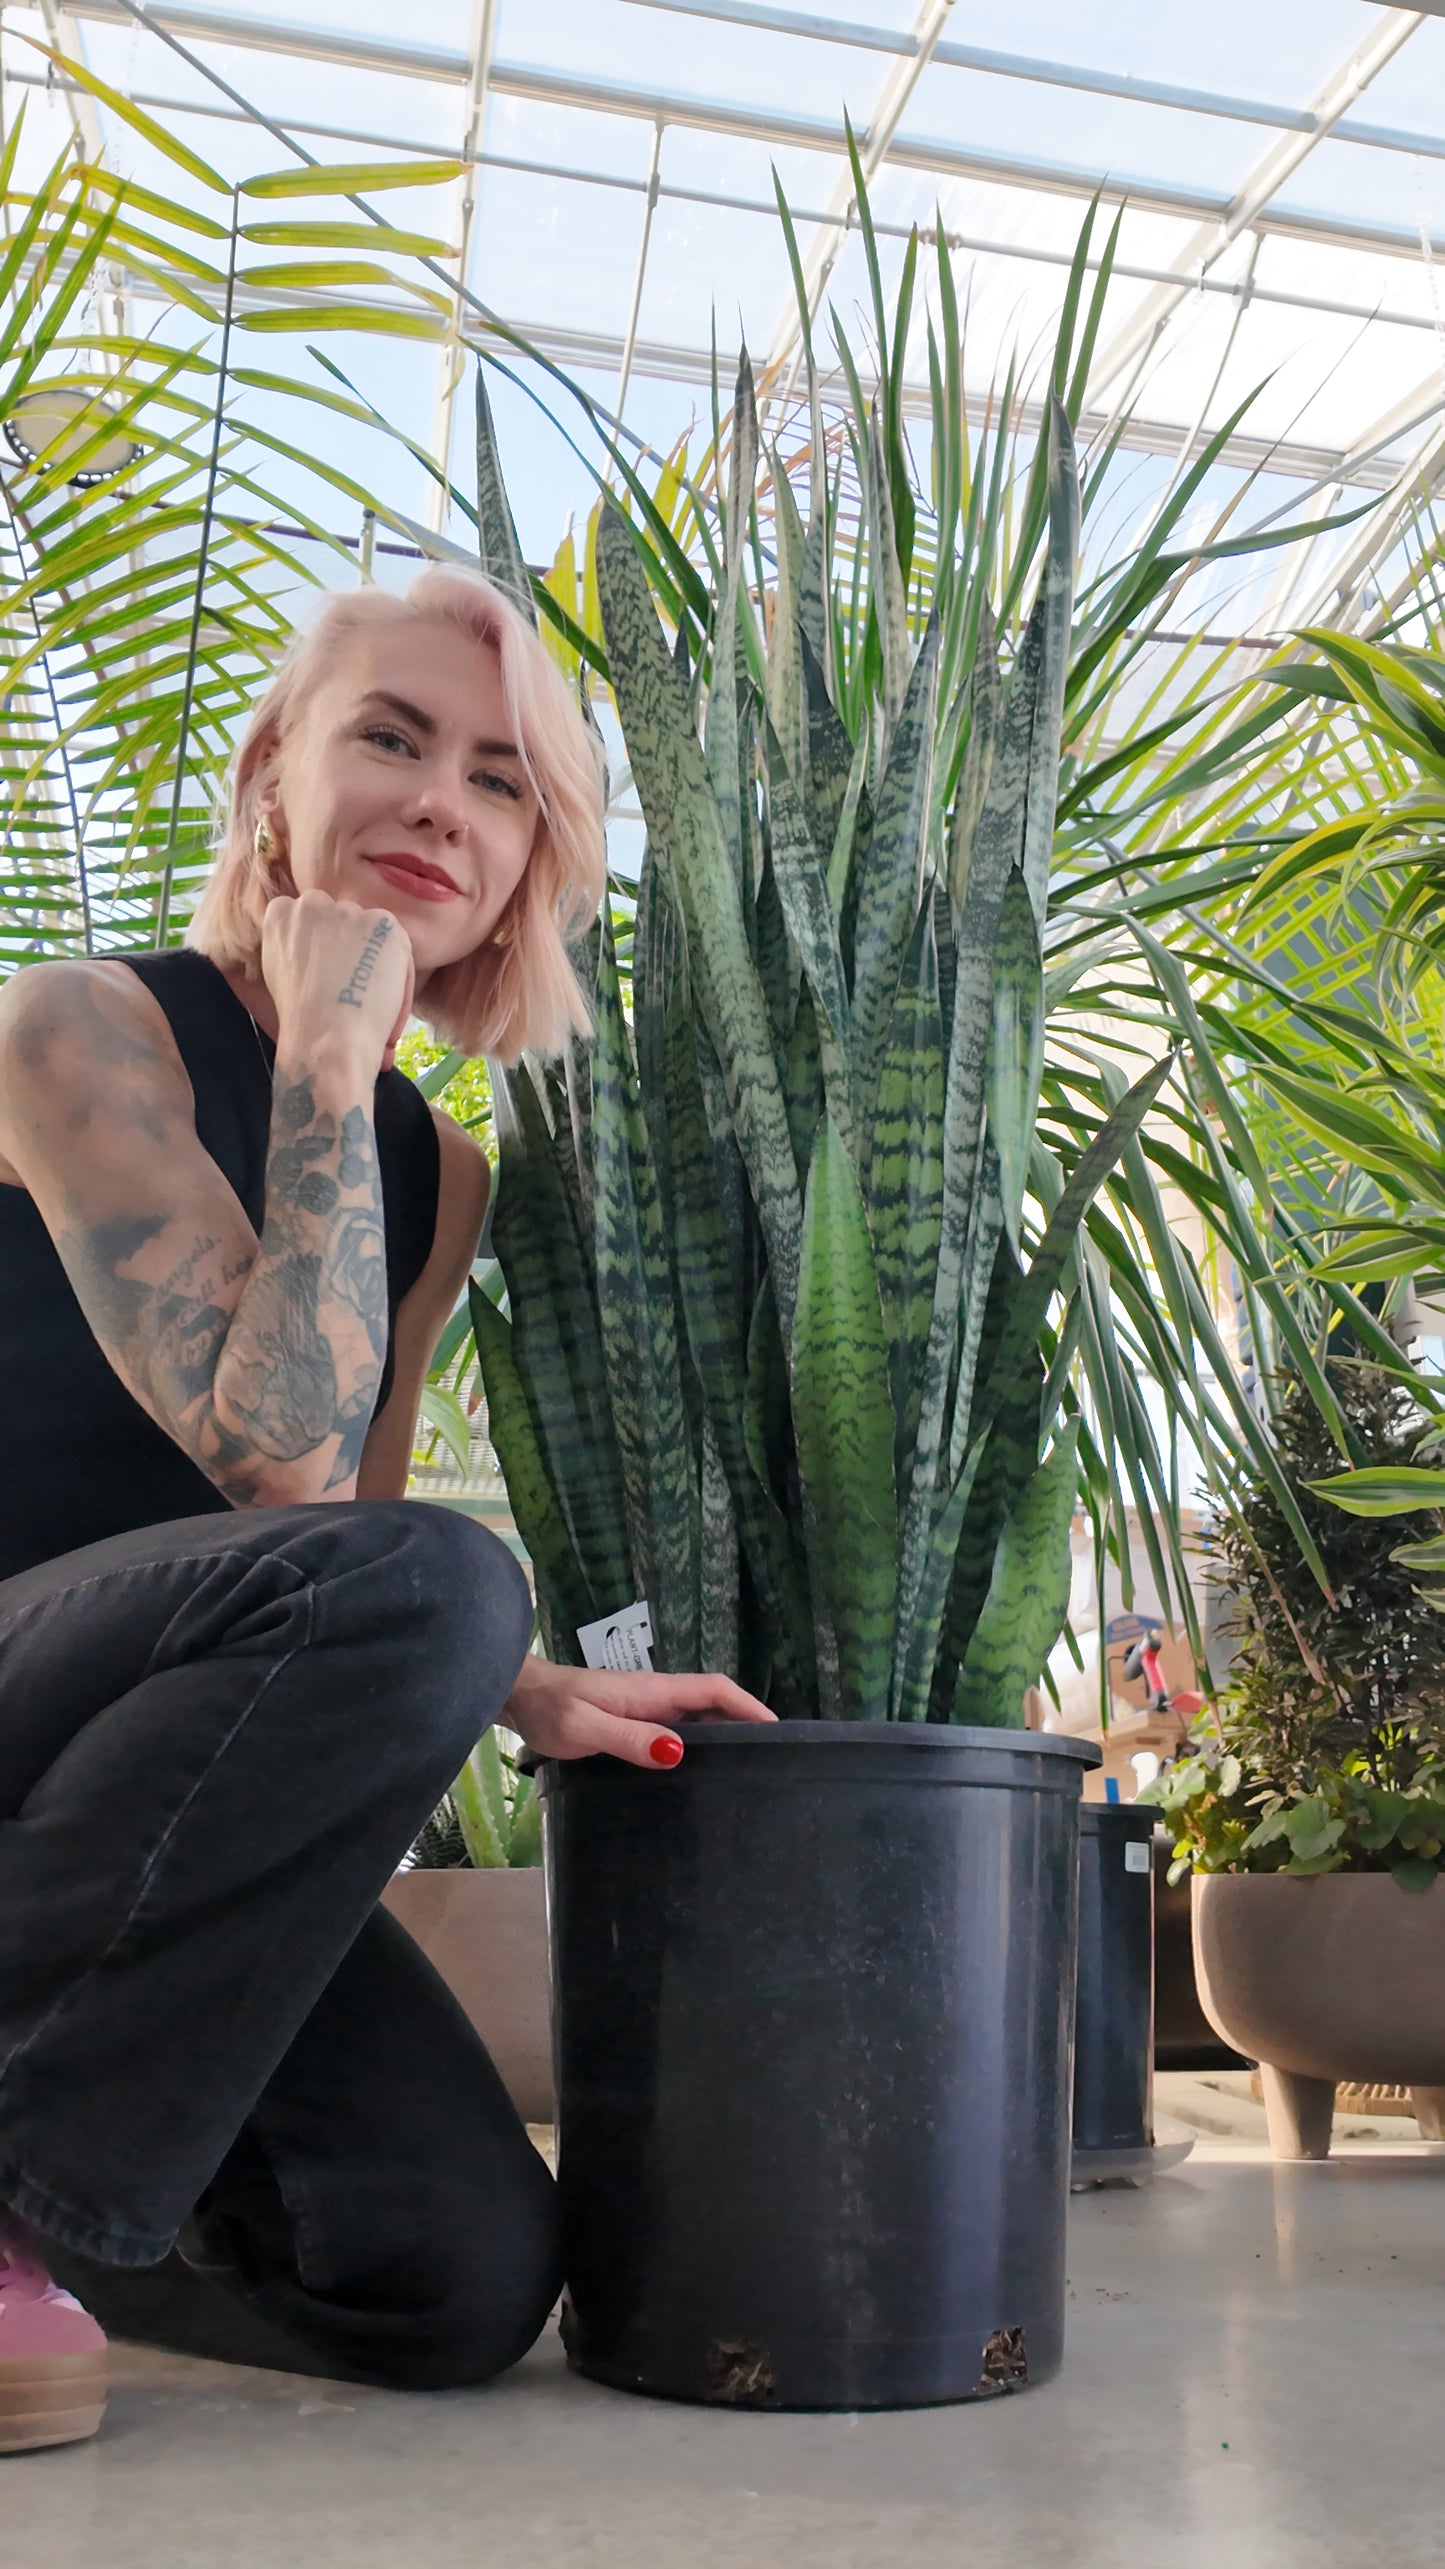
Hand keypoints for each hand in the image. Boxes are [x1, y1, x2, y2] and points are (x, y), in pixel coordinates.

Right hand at [261, 890, 414, 1076]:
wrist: (325, 1034)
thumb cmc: (299, 1018)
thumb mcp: (278, 971)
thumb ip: (295, 947)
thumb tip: (315, 949)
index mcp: (282, 912)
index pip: (308, 916)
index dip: (323, 945)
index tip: (328, 971)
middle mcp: (313, 902)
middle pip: (341, 920)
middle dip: (350, 947)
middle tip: (353, 986)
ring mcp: (348, 911)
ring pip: (371, 933)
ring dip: (375, 959)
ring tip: (370, 1001)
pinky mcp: (381, 923)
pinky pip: (398, 946)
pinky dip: (399, 975)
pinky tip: (385, 1002)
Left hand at [503, 1655, 775, 1770]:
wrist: (520, 1699)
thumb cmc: (551, 1709)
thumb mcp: (586, 1725)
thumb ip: (629, 1738)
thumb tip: (679, 1752)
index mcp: (653, 1691)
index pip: (714, 1689)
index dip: (749, 1706)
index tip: (777, 1730)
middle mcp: (656, 1697)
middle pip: (713, 1705)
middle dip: (744, 1724)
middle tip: (769, 1763)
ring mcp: (645, 1710)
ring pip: (696, 1720)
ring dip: (722, 1738)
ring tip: (743, 1774)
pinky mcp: (633, 1724)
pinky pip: (676, 1733)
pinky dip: (696, 1747)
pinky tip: (696, 1775)